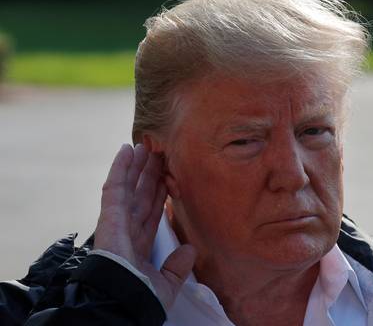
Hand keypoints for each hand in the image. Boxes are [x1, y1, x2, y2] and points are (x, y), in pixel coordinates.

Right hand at [94, 143, 195, 309]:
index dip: (159, 194)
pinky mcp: (109, 214)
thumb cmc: (141, 297)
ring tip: (145, 145)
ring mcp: (117, 220)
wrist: (124, 300)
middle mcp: (128, 230)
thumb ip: (178, 267)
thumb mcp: (167, 284)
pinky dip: (119, 167)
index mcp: (140, 245)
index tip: (167, 177)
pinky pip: (114, 186)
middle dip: (149, 175)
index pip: (152, 212)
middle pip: (141, 195)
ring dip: (136, 166)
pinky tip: (126, 149)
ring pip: (129, 186)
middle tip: (158, 153)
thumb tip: (190, 251)